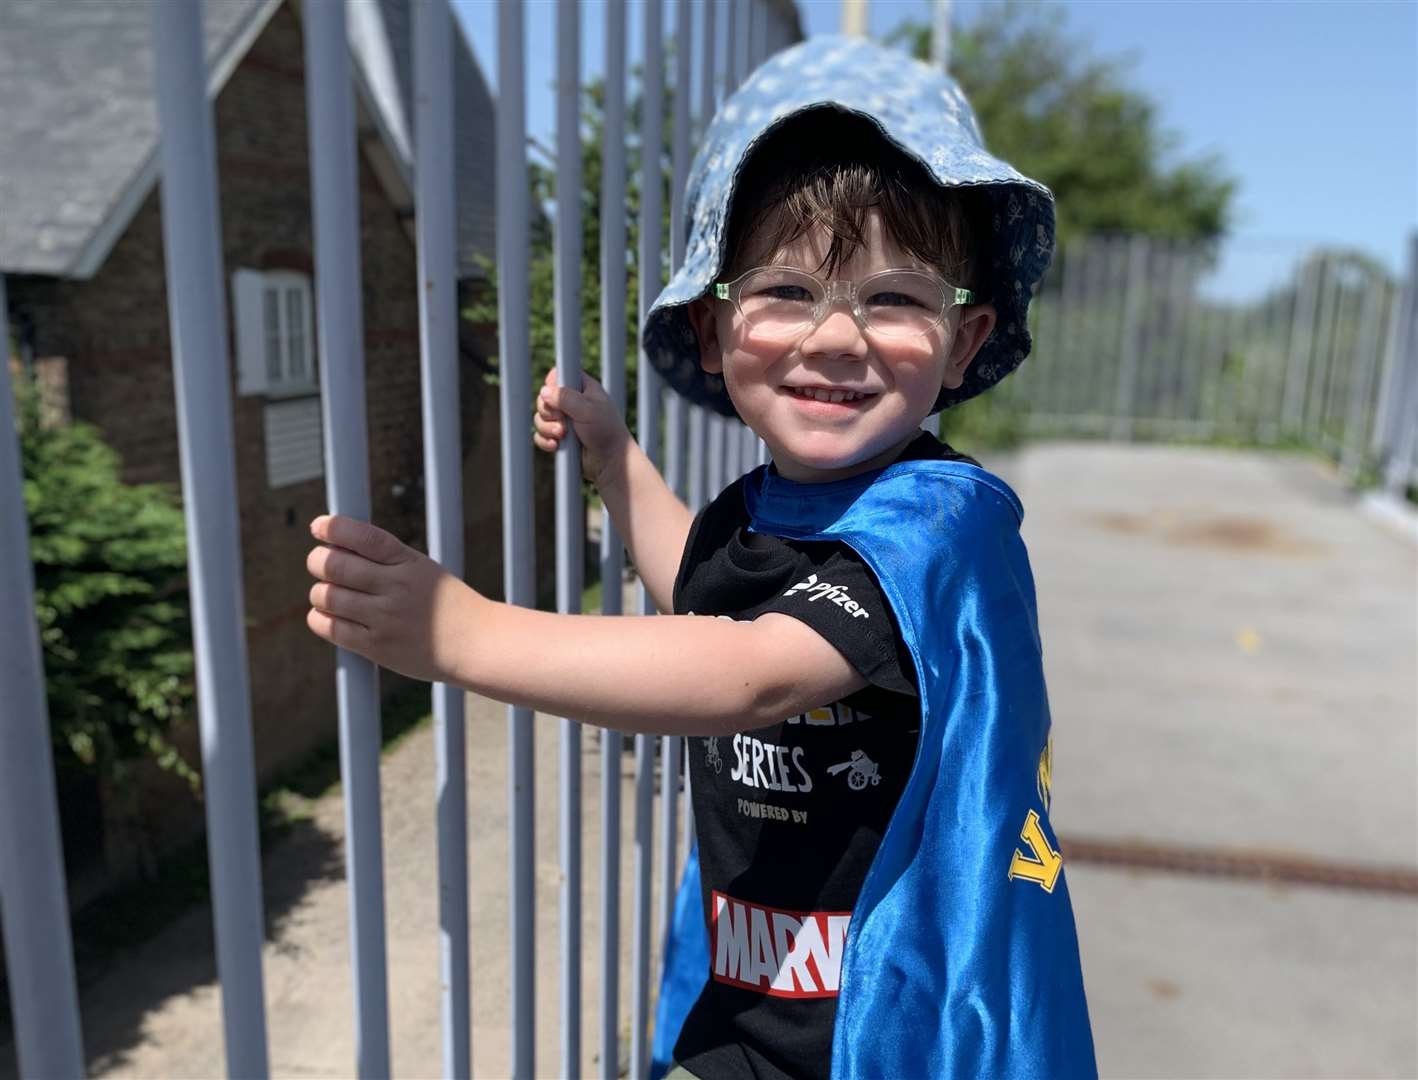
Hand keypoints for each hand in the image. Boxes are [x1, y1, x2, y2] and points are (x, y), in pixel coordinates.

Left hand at [305, 513, 480, 684]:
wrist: (474, 643)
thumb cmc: (445, 604)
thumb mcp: (423, 569)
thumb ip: (385, 559)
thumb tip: (334, 546)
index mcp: (409, 562)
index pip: (365, 537)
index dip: (335, 528)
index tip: (318, 526)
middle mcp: (396, 587)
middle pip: (335, 566)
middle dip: (317, 560)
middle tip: (319, 562)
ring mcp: (386, 618)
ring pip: (327, 596)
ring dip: (319, 592)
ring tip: (328, 593)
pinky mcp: (377, 646)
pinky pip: (331, 627)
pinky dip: (319, 617)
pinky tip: (327, 614)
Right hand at [533, 369, 631, 491]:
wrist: (611, 461)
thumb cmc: (606, 431)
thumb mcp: (588, 409)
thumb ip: (566, 398)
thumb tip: (544, 392)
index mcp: (582, 388)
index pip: (558, 375)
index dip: (553, 385)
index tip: (558, 397)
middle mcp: (572, 402)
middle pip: (544, 398)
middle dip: (548, 411)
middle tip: (562, 421)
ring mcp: (564, 420)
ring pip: (540, 418)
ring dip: (547, 428)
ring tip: (562, 436)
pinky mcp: (558, 438)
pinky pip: (539, 435)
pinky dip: (544, 440)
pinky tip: (556, 446)